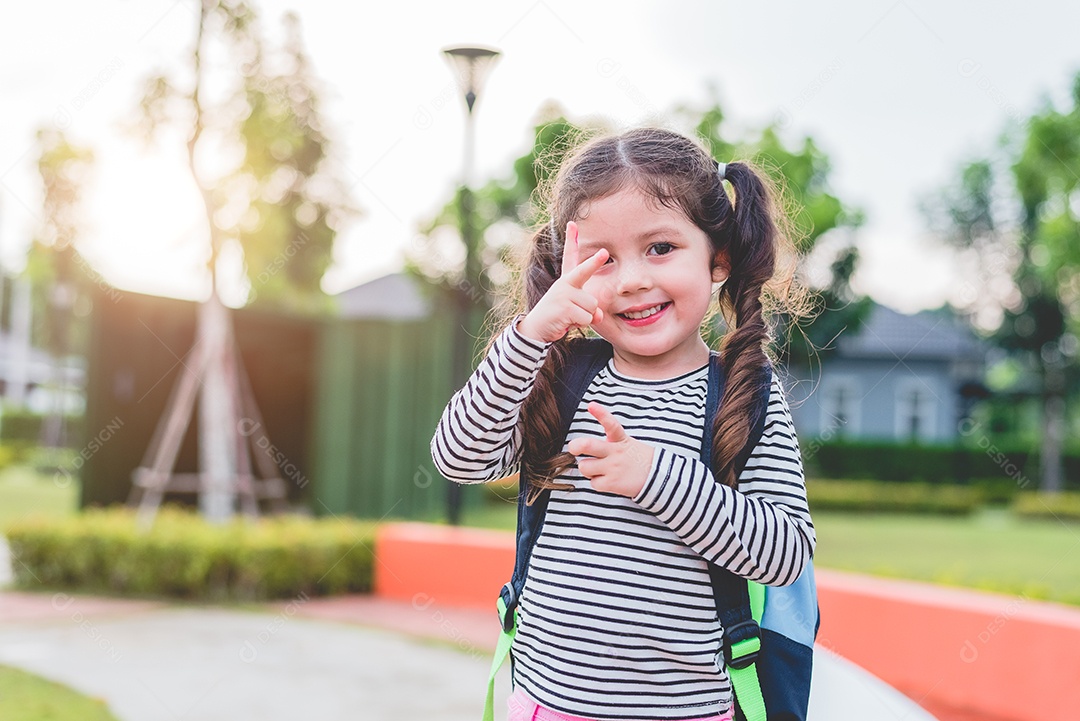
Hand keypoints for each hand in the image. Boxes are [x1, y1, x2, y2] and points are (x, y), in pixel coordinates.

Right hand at [516, 221, 607, 343]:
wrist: (536, 330)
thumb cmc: (558, 318)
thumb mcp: (576, 311)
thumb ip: (591, 310)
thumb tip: (598, 315)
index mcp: (566, 281)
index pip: (569, 257)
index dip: (571, 239)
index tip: (572, 224)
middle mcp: (564, 283)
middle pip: (585, 272)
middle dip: (594, 262)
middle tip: (604, 251)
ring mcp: (563, 294)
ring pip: (592, 305)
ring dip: (585, 316)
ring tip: (570, 318)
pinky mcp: (563, 307)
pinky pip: (586, 317)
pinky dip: (580, 324)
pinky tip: (566, 323)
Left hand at [567, 402, 654, 497]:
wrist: (659, 479)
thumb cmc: (638, 460)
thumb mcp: (628, 444)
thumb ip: (610, 442)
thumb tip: (587, 446)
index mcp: (621, 440)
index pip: (611, 424)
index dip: (600, 414)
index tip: (591, 405)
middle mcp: (615, 452)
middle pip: (588, 445)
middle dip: (575, 446)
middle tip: (573, 448)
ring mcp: (613, 467)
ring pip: (584, 467)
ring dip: (588, 469)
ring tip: (598, 470)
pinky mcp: (612, 483)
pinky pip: (593, 483)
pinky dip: (598, 483)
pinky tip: (608, 481)